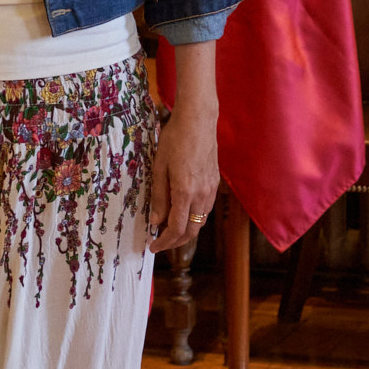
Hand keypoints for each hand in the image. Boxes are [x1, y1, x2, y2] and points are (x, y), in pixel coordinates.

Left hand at [147, 104, 218, 253]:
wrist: (198, 122)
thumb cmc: (174, 141)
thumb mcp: (159, 168)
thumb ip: (159, 196)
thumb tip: (156, 221)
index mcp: (185, 192)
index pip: (176, 228)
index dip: (164, 242)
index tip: (152, 247)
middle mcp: (202, 195)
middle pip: (191, 230)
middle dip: (175, 242)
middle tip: (159, 244)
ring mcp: (211, 190)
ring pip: (200, 222)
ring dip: (185, 232)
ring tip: (168, 233)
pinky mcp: (215, 184)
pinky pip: (206, 210)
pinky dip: (194, 219)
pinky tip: (183, 216)